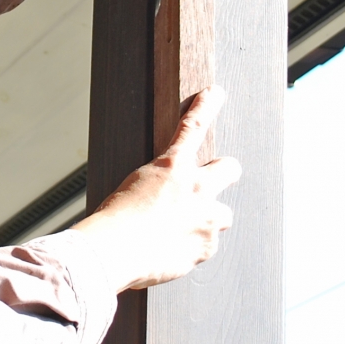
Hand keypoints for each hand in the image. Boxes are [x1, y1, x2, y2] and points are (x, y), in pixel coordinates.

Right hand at [70, 88, 241, 291]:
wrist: (114, 251)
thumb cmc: (114, 221)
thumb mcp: (131, 190)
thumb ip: (158, 189)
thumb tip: (164, 202)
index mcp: (173, 166)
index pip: (193, 126)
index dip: (206, 106)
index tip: (215, 92)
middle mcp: (197, 188)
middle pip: (230, 168)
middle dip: (224, 173)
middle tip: (210, 184)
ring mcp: (206, 217)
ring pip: (224, 214)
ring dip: (209, 218)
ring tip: (183, 230)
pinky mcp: (207, 245)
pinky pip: (209, 245)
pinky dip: (195, 247)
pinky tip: (173, 251)